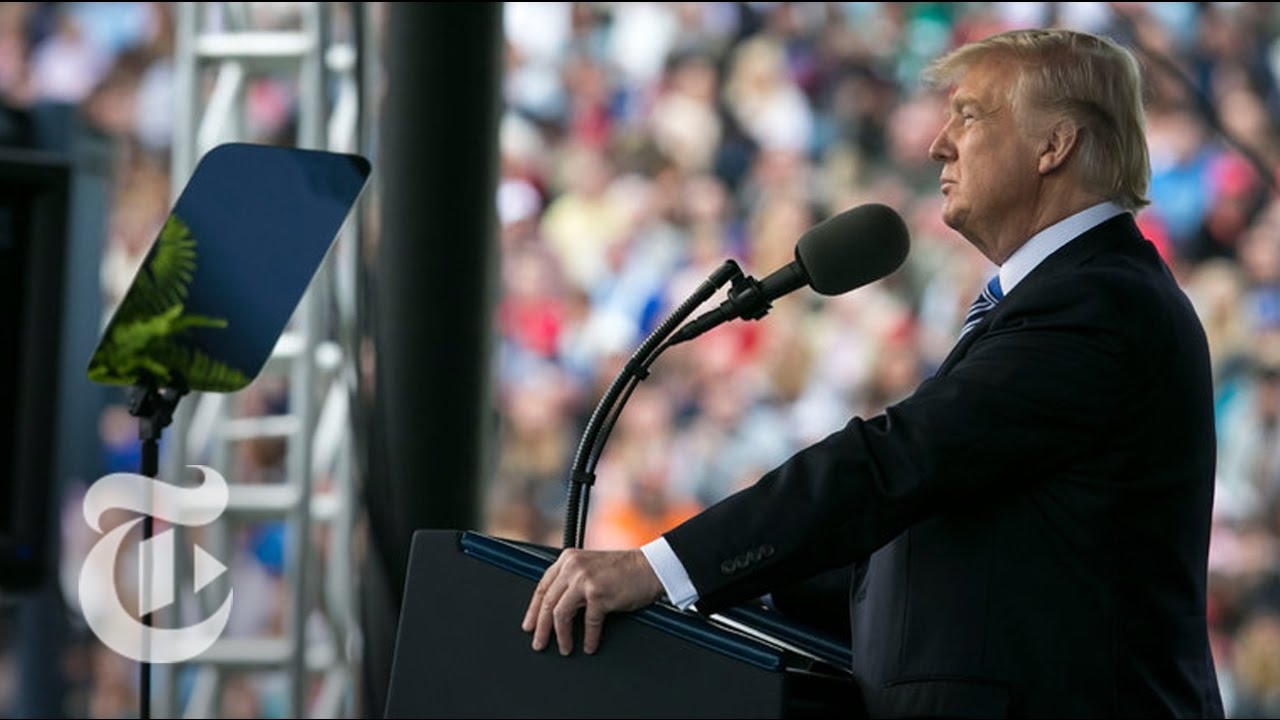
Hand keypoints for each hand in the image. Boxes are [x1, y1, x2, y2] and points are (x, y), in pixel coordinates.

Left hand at [521, 548, 663, 655]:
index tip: (529, 626)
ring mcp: (585, 580)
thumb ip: (572, 579)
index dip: (533, 609)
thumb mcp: (590, 566)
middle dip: (541, 627)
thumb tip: (554, 607)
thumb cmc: (624, 570)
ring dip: (561, 636)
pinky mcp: (599, 594)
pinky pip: (588, 623)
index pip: (542, 586)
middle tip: (539, 644)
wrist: (650, 568)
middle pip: (547, 602)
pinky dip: (588, 638)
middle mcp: (573, 567)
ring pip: (560, 613)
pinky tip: (589, 646)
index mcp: (568, 559)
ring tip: (564, 648)